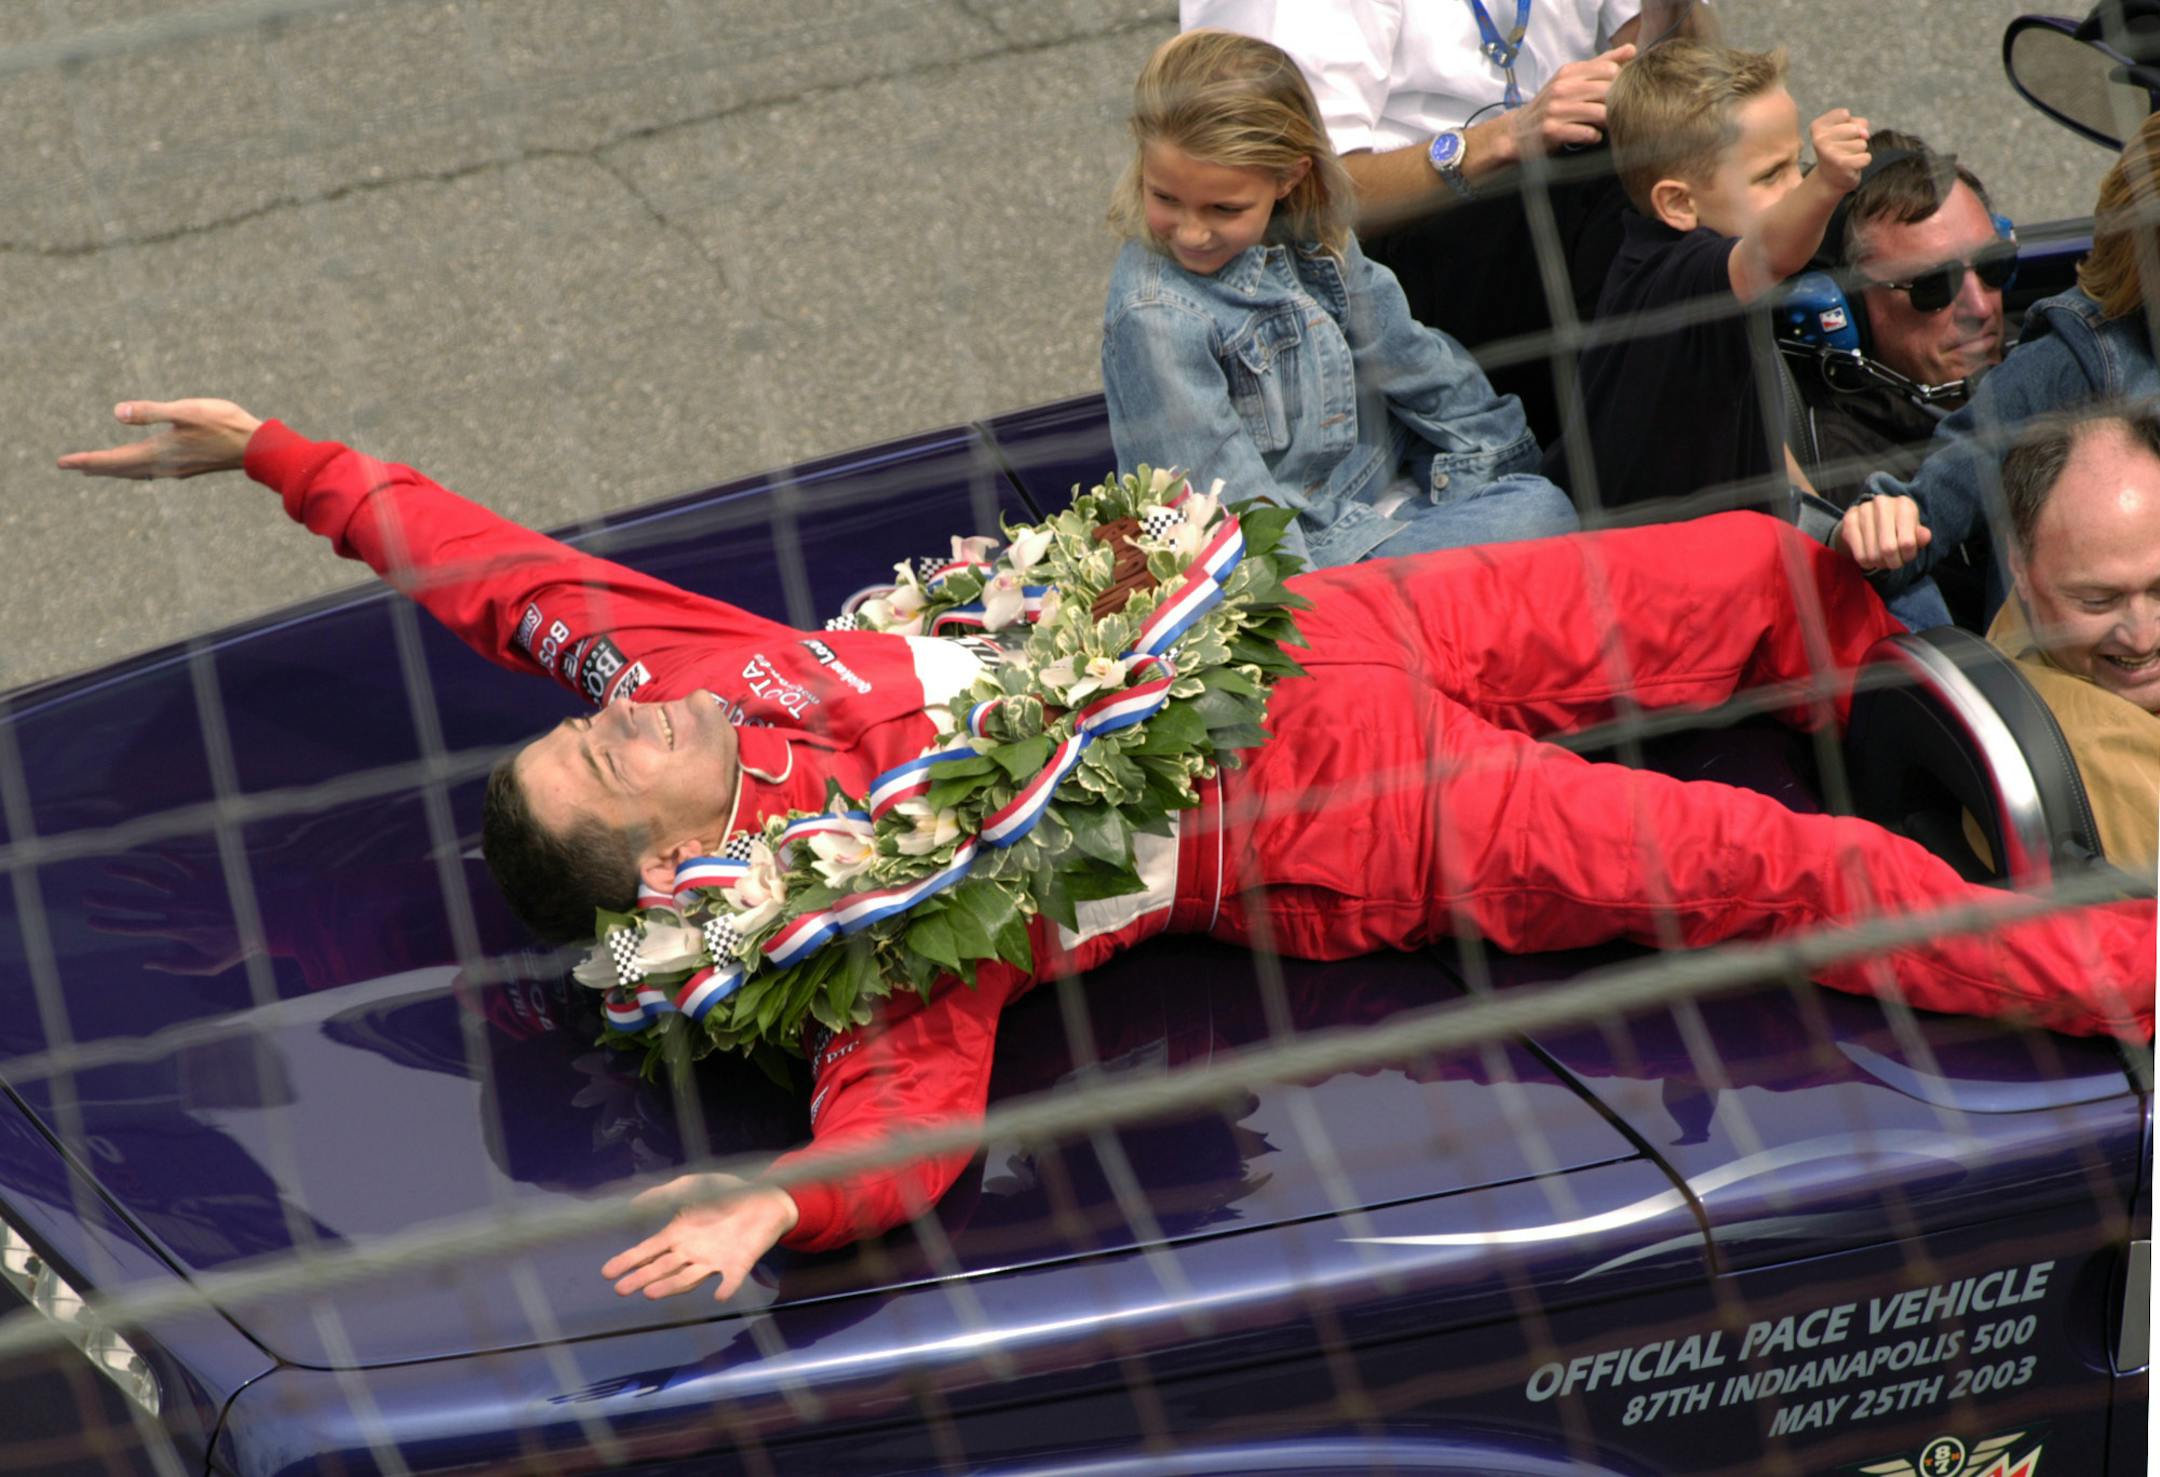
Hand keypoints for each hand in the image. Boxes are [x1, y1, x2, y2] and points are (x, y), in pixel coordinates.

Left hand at [57, 399, 262, 479]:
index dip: (87, 460)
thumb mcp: (186, 411)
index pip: (113, 459)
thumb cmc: (224, 425)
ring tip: (98, 469)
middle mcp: (164, 465)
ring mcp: (177, 469)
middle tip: (72, 466)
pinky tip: (140, 468)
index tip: (63, 463)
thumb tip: (117, 413)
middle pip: (122, 469)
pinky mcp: (188, 466)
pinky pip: (151, 471)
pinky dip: (135, 469)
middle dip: (96, 467)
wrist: (258, 448)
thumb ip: (151, 411)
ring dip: (115, 470)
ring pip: (136, 472)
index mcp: (158, 452)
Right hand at [83, 852, 258, 976]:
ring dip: (129, 871)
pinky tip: (157, 851)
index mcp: (177, 928)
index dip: (111, 924)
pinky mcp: (207, 877)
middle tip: (85, 896)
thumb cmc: (240, 945)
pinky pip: (184, 863)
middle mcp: (180, 906)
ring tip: (108, 867)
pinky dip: (170, 856)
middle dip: (108, 899)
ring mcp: (192, 889)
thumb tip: (147, 961)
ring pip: (153, 877)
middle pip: (136, 902)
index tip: (91, 921)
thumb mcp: (209, 966)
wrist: (270, 918)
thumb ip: (176, 964)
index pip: (136, 927)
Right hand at [601, 1172, 798, 1300]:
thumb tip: (632, 1203)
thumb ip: (664, 1194)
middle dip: (640, 1279)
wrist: (766, 1197)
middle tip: (621, 1290)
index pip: (647, 1251)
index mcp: (679, 1234)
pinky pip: (731, 1280)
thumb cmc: (728, 1192)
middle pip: (661, 1268)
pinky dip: (726, 1288)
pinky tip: (719, 1295)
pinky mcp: (739, 1264)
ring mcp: (714, 1260)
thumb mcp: (693, 1186)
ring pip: (687, 1278)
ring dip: (670, 1287)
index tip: (607, 1273)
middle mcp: (692, 1252)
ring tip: (651, 1293)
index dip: (628, 1261)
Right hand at [1510, 44, 1635, 159]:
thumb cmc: (1551, 105)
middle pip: (1607, 91)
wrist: (1518, 132)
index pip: (1609, 69)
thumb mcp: (1571, 79)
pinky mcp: (1552, 130)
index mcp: (1568, 72)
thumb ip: (1601, 64)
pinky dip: (1594, 137)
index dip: (1618, 82)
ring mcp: (1556, 109)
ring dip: (1605, 122)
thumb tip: (1631, 50)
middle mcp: (1561, 87)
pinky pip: (1588, 133)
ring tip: (1600, 125)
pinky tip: (1589, 136)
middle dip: (1614, 103)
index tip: (1615, 93)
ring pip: (1600, 113)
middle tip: (1611, 112)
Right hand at [1808, 109, 1871, 195]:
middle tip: (1843, 150)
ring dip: (1858, 151)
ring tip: (1846, 158)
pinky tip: (1851, 166)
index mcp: (1817, 127)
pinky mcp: (1841, 165)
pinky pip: (1866, 157)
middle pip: (1855, 129)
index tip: (1837, 137)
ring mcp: (1829, 153)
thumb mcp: (1845, 130)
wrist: (1829, 180)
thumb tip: (1865, 134)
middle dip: (1855, 139)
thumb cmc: (1839, 150)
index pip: (1844, 114)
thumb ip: (1858, 123)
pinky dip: (1863, 161)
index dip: (1847, 124)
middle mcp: (1820, 139)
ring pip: (1862, 143)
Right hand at [1836, 495, 1932, 570]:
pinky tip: (1870, 559)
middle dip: (1893, 562)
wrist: (1870, 518)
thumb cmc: (1898, 527)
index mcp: (1904, 504)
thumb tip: (1925, 536)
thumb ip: (1920, 536)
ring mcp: (1864, 510)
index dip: (1908, 556)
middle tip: (1893, 563)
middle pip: (1888, 549)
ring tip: (1882, 560)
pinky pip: (1858, 553)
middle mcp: (1883, 503)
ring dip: (1879, 563)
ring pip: (1872, 554)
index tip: (1906, 557)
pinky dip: (1866, 563)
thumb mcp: (1912, 531)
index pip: (1907, 542)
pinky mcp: (1849, 520)